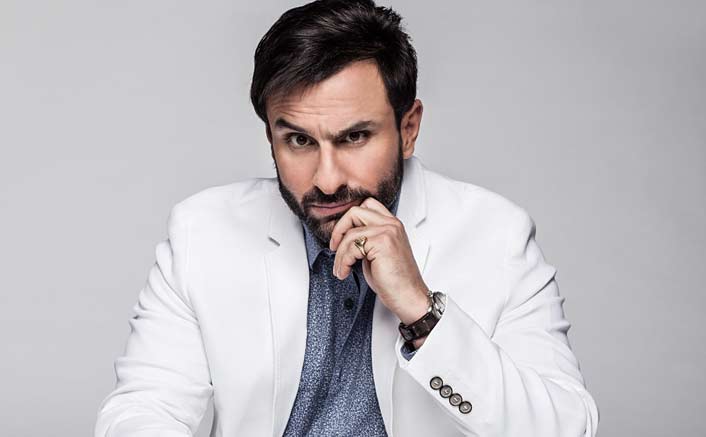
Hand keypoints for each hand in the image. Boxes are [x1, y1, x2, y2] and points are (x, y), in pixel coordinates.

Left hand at [329, 197, 429, 325]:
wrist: (409, 297)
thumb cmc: (396, 280)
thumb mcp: (379, 253)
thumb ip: (367, 240)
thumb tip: (345, 238)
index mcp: (392, 224)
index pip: (366, 205)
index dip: (349, 219)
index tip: (342, 235)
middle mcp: (391, 224)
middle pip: (355, 212)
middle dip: (339, 230)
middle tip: (334, 247)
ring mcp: (387, 232)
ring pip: (350, 233)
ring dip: (339, 254)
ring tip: (340, 268)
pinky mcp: (382, 243)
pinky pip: (351, 248)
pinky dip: (342, 262)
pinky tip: (344, 271)